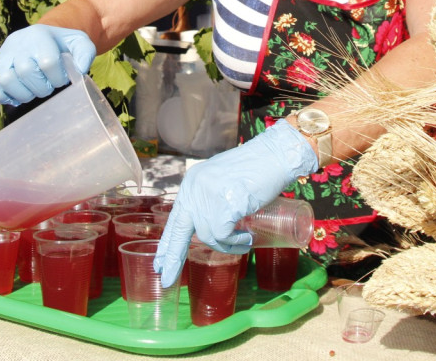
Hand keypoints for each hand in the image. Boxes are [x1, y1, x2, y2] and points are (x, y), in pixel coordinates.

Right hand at [0, 25, 95, 105]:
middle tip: (47, 86)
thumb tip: (78, 69)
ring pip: (6, 80)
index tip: (62, 78)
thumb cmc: (62, 45)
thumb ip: (85, 53)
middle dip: (42, 87)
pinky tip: (14, 97)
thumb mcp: (79, 43)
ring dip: (23, 94)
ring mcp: (2, 56)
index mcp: (39, 35)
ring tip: (32, 91)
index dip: (58, 77)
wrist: (42, 38)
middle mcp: (17, 43)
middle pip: (26, 72)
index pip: (48, 62)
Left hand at [153, 121, 317, 287]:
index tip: (159, 263)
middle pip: (179, 231)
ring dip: (227, 245)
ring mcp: (208, 195)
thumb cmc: (256, 169)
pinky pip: (222, 235)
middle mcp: (194, 188)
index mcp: (192, 183)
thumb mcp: (223, 183)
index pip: (175, 218)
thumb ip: (212, 201)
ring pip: (207, 236)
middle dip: (173, 258)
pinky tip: (248, 237)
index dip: (168, 243)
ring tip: (244, 242)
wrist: (276, 155)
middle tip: (165, 280)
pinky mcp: (224, 203)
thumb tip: (210, 228)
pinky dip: (236, 242)